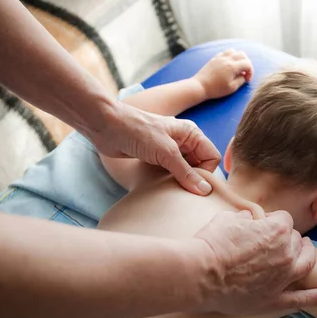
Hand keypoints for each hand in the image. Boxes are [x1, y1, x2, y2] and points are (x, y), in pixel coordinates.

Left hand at [93, 102, 220, 194]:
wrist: (105, 126)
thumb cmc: (136, 131)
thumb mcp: (165, 152)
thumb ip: (186, 172)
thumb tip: (205, 191)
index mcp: (191, 133)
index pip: (212, 157)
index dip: (206, 172)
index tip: (192, 184)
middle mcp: (184, 141)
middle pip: (201, 165)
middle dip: (194, 179)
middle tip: (180, 189)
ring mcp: (170, 150)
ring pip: (186, 171)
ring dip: (180, 181)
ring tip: (169, 187)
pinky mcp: (157, 158)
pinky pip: (171, 173)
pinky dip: (169, 181)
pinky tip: (160, 185)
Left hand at [193, 48, 253, 99]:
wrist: (200, 86)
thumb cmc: (216, 89)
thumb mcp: (232, 88)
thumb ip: (241, 80)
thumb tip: (244, 76)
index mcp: (232, 67)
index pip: (247, 64)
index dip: (250, 72)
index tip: (247, 79)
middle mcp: (227, 59)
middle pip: (242, 54)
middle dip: (246, 63)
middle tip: (244, 73)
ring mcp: (220, 57)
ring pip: (234, 51)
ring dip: (238, 58)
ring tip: (237, 67)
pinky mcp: (214, 58)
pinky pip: (225, 52)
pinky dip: (230, 56)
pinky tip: (228, 65)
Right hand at [193, 210, 316, 313]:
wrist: (198, 274)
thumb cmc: (210, 243)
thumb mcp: (228, 219)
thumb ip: (245, 219)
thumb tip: (249, 220)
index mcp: (276, 231)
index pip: (284, 220)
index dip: (275, 221)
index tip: (266, 225)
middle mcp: (285, 254)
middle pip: (296, 241)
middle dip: (288, 238)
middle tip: (279, 241)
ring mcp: (282, 278)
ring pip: (306, 265)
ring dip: (309, 257)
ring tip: (308, 253)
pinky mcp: (273, 299)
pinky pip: (298, 299)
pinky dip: (312, 297)